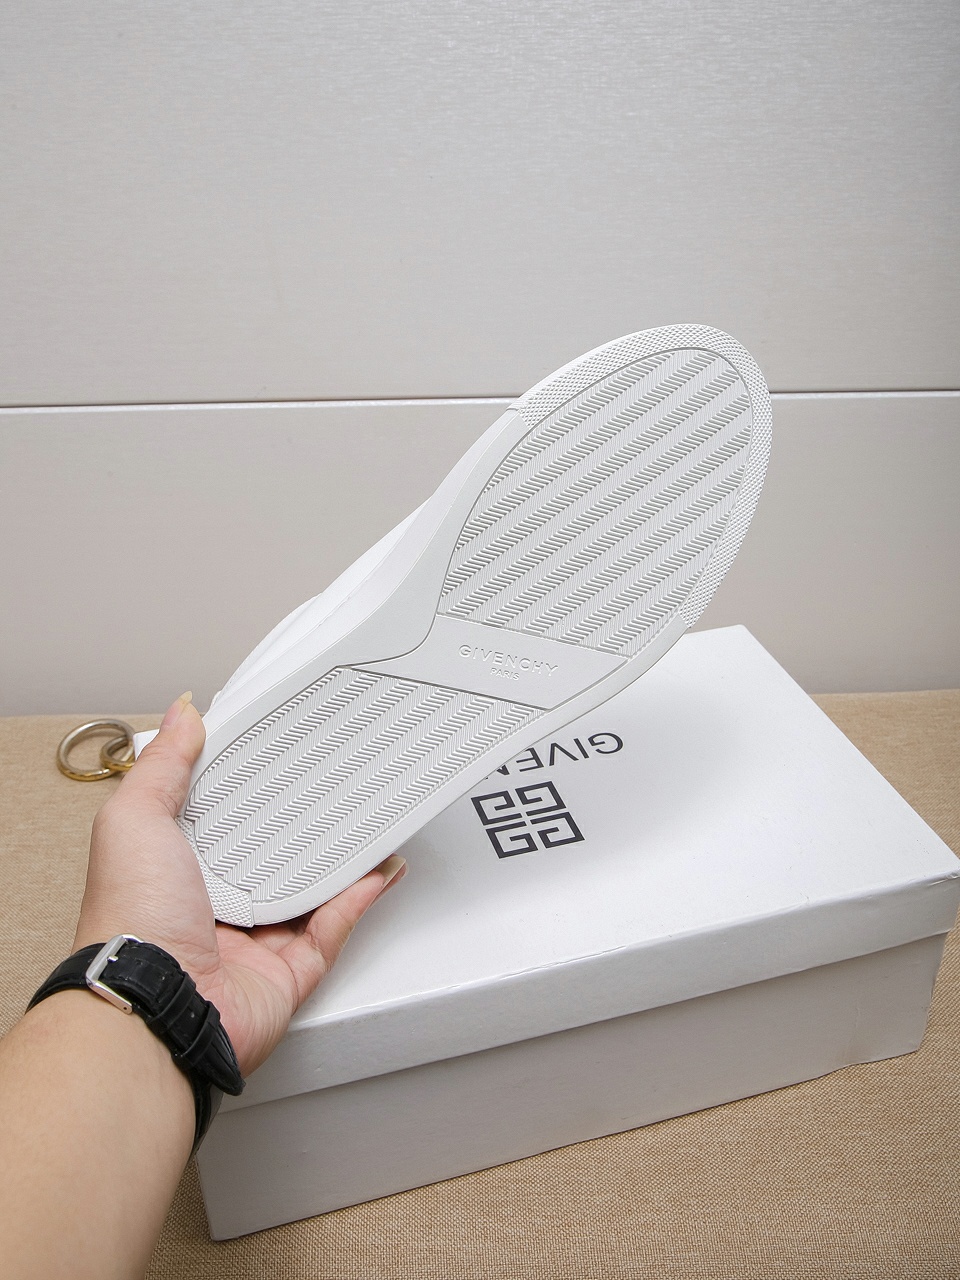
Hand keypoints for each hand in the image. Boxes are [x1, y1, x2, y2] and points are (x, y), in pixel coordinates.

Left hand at [74, 692, 405, 1075]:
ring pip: (310, 890)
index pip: (222, 814)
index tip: (282, 750)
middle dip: (303, 819)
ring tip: (369, 817)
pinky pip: (334, 929)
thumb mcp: (133, 820)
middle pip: (271, 853)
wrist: (153, 1008)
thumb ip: (163, 766)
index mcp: (174, 869)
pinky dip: (360, 897)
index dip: (250, 783)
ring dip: (342, 857)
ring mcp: (252, 941)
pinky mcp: (288, 973)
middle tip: (336, 780)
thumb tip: (182, 715)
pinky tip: (380, 868)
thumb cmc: (130, 922)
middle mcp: (212, 906)